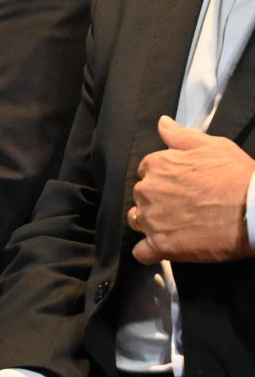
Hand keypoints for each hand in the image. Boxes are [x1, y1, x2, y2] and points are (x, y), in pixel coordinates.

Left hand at [129, 115, 254, 263]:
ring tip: (175, 227)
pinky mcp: (161, 246)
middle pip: (140, 197)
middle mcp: (147, 190)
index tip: (179, 187)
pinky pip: (142, 253)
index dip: (162, 180)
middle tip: (182, 208)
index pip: (145, 172)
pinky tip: (163, 250)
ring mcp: (152, 219)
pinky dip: (149, 252)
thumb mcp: (213, 146)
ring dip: (150, 225)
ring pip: (137, 222)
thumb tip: (162, 123)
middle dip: (156, 202)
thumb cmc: (238, 176)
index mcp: (157, 165)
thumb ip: (181, 136)